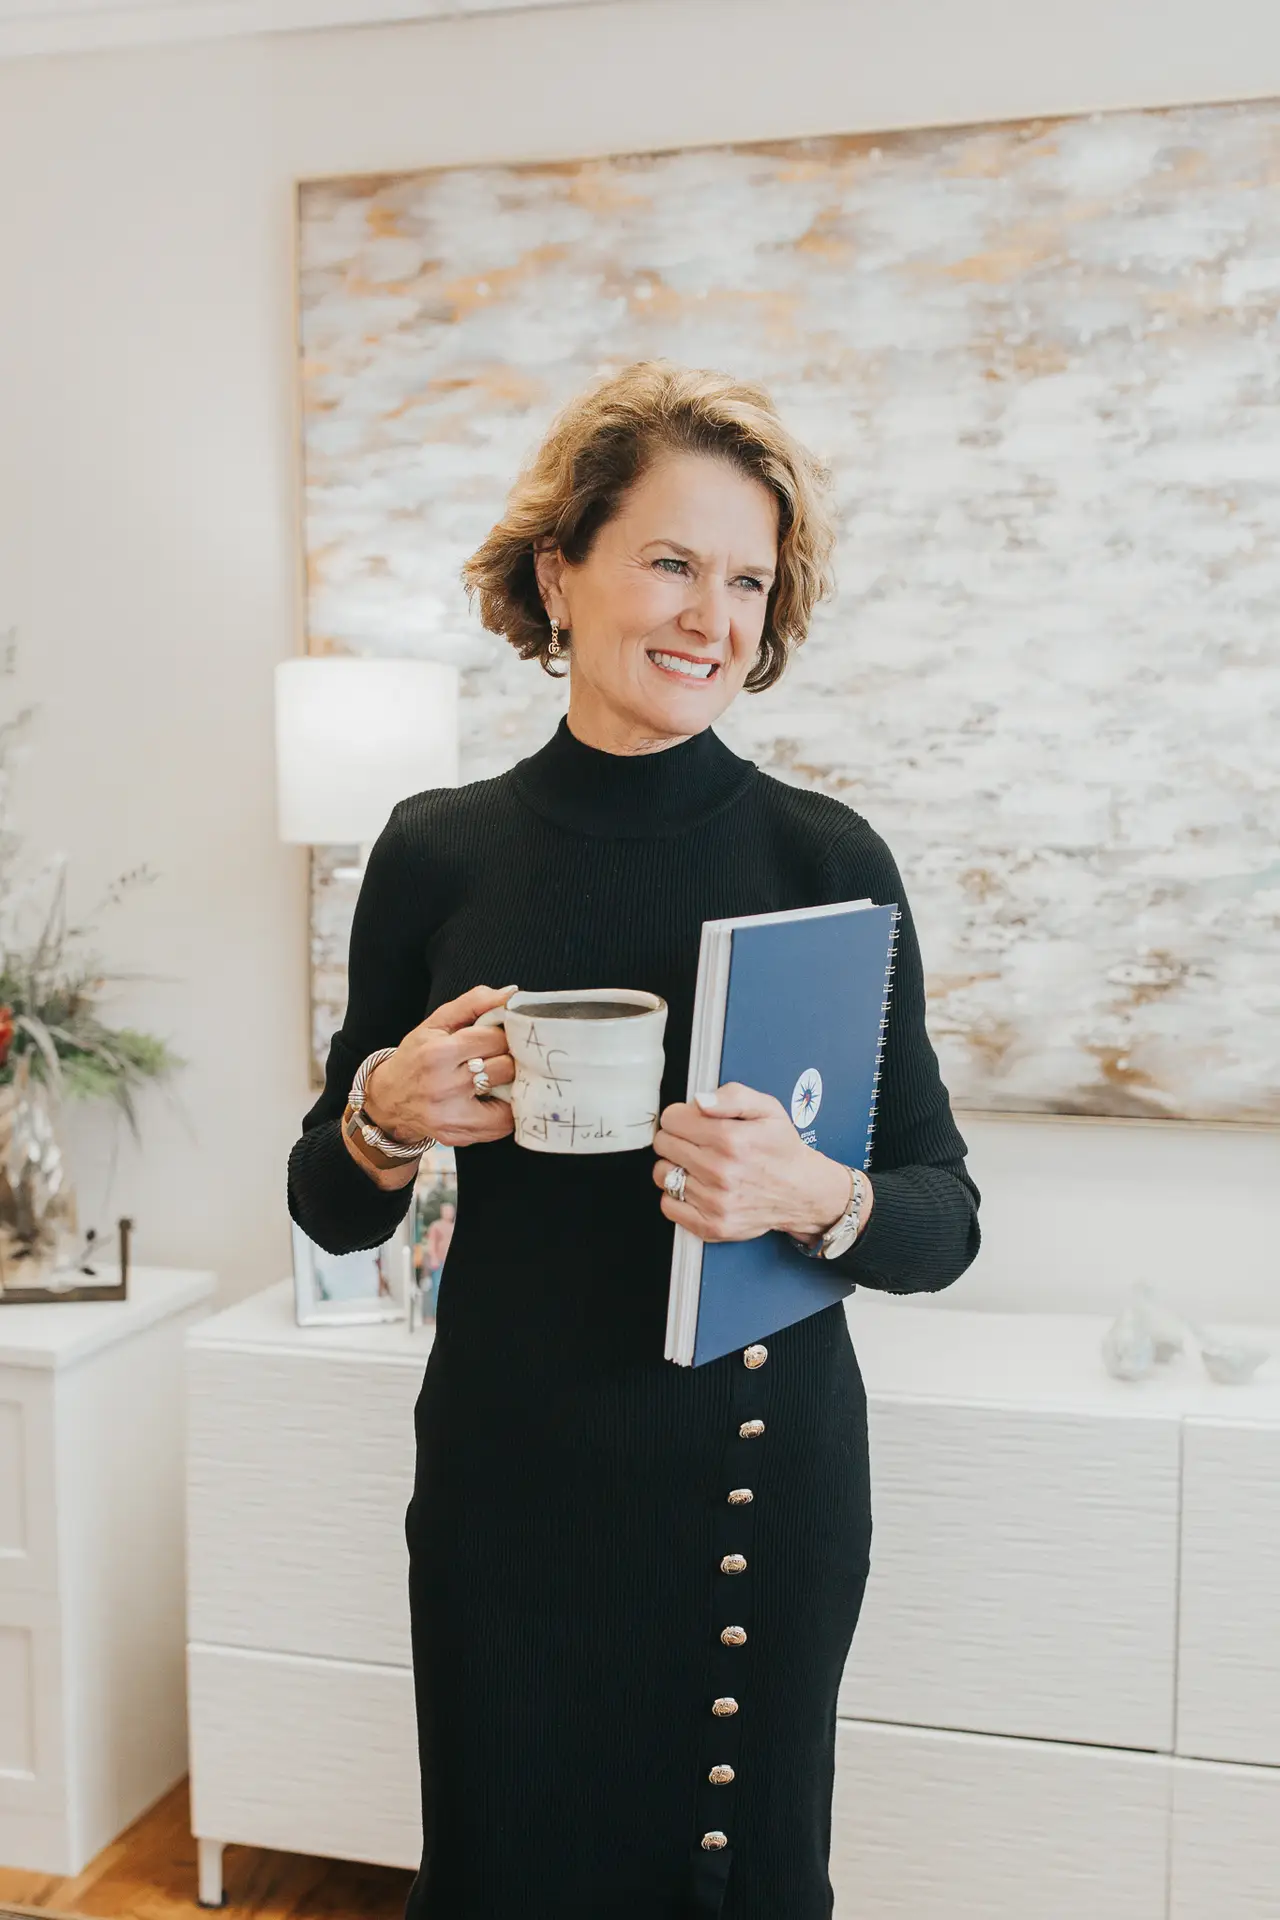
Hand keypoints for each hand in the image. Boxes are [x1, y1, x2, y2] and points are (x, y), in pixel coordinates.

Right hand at [362, 984, 518, 1148]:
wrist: (389, 1100)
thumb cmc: (417, 1056)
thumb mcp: (436, 1023)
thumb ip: (474, 1002)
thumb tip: (511, 994)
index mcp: (437, 1053)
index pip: (495, 1038)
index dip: (502, 1035)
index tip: (498, 1036)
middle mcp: (443, 1086)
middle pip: (505, 1067)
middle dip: (508, 1059)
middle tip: (500, 1057)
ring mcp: (452, 1115)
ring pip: (510, 1097)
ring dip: (510, 1084)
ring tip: (498, 1078)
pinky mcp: (459, 1136)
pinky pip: (503, 1124)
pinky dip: (506, 1110)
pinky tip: (494, 1099)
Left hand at [652, 1082, 873, 1244]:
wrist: (803, 1192)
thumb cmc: (782, 1150)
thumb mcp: (768, 1109)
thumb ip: (733, 1097)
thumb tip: (699, 1100)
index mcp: (731, 1139)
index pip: (672, 1119)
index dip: (680, 1115)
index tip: (692, 1120)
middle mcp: (720, 1172)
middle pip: (663, 1144)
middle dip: (676, 1137)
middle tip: (696, 1141)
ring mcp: (715, 1202)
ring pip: (662, 1174)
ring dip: (675, 1166)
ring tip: (697, 1164)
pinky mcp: (711, 1226)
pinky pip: (668, 1205)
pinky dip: (675, 1195)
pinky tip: (696, 1186)